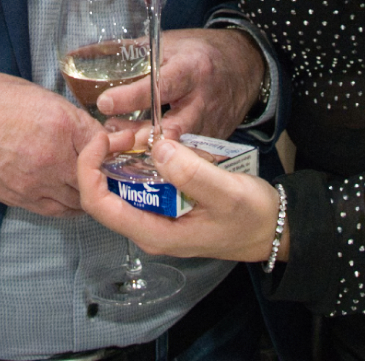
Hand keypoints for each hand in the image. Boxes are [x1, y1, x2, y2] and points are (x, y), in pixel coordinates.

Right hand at [0, 62, 99, 216]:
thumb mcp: (39, 95)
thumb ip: (70, 118)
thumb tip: (95, 134)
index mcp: (60, 124)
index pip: (105, 143)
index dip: (113, 144)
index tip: (115, 144)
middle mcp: (52, 158)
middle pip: (98, 177)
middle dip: (107, 172)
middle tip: (109, 166)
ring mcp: (35, 183)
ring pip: (81, 200)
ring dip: (91, 192)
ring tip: (92, 182)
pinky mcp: (19, 199)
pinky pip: (57, 210)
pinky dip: (70, 205)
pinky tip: (71, 194)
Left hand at [76, 127, 283, 262]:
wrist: (274, 228)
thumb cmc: (252, 216)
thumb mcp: (226, 192)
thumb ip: (191, 173)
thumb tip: (157, 149)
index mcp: (155, 233)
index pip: (99, 205)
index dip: (89, 169)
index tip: (103, 139)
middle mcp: (148, 230)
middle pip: (104, 195)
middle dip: (106, 159)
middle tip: (127, 131)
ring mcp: (156, 221)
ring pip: (121, 188)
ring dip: (123, 159)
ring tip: (140, 134)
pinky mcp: (166, 210)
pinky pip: (140, 185)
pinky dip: (140, 163)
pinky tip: (154, 146)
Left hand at [99, 28, 264, 141]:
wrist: (246, 64)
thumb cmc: (202, 51)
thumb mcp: (171, 42)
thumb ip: (136, 53)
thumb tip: (91, 54)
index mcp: (192, 69)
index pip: (161, 86)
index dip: (132, 96)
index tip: (105, 103)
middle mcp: (203, 100)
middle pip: (171, 127)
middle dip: (140, 136)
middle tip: (111, 135)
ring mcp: (211, 124)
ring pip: (178, 146)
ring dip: (148, 150)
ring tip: (120, 145)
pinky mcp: (214, 140)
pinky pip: (188, 154)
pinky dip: (166, 157)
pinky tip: (143, 157)